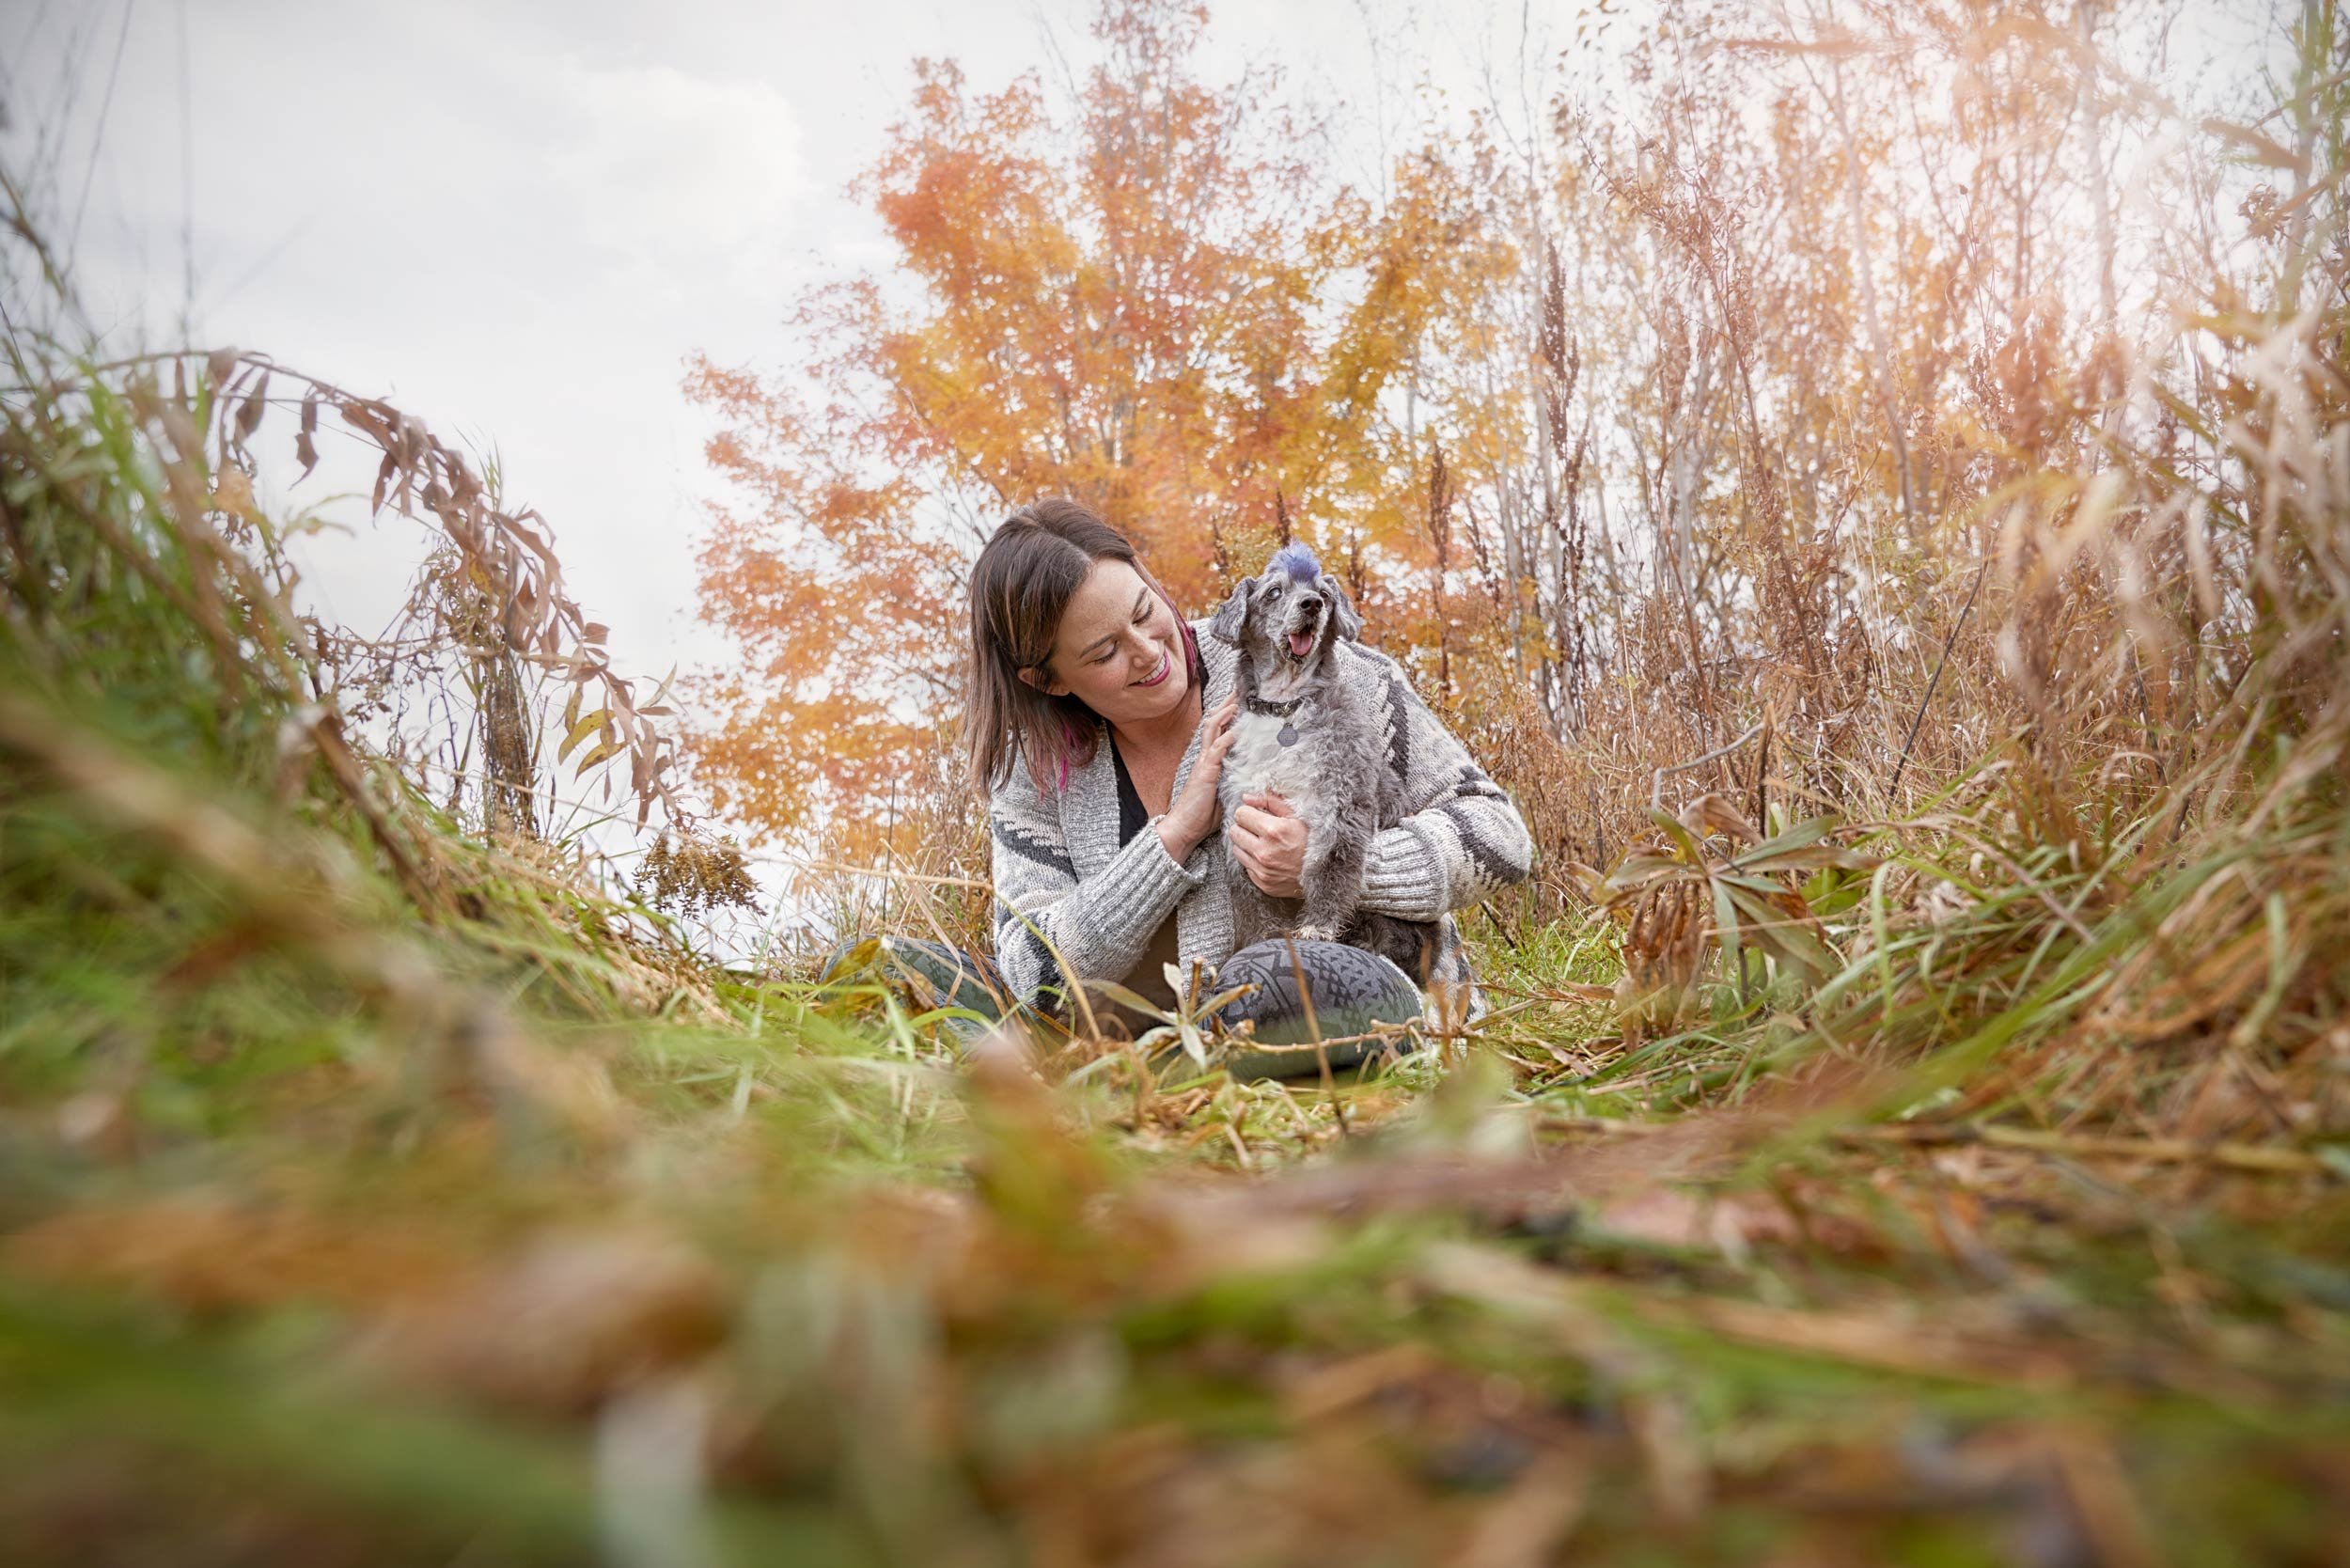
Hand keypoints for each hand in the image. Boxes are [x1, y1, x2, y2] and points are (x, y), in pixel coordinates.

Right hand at [1157, 693, 1239, 862]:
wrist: (1183, 829)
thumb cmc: (1202, 816)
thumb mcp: (1224, 794)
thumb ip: (1235, 781)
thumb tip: (1254, 777)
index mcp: (1208, 761)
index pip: (1218, 730)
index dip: (1228, 714)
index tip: (1240, 701)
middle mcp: (1204, 757)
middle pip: (1214, 722)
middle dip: (1227, 704)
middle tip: (1239, 689)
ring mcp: (1204, 763)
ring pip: (1213, 729)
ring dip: (1226, 713)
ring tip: (1237, 699)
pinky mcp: (1206, 772)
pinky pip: (1217, 749)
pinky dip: (1228, 736)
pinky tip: (1238, 728)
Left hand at [1229, 791, 1306, 897]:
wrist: (1325, 873)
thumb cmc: (1313, 841)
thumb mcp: (1297, 816)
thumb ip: (1270, 802)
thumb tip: (1246, 797)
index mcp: (1273, 831)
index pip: (1240, 814)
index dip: (1248, 813)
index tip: (1256, 815)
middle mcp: (1264, 851)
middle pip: (1234, 832)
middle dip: (1244, 827)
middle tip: (1258, 829)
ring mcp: (1262, 870)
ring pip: (1236, 849)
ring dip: (1246, 844)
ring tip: (1263, 844)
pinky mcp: (1262, 882)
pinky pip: (1245, 866)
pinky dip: (1253, 860)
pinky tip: (1268, 858)